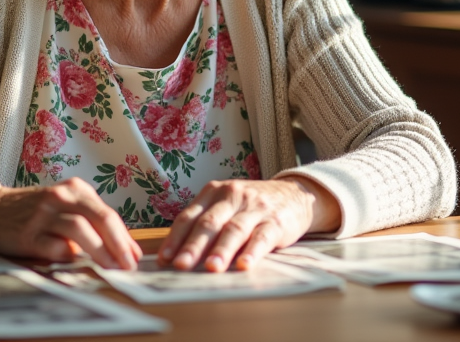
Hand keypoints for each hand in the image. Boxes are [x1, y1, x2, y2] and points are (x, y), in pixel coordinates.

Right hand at [0, 177, 140, 269]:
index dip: (124, 237)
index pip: (108, 214)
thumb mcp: (64, 205)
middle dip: (119, 242)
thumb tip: (123, 249)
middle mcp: (61, 198)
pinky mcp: (28, 235)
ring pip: (79, 229)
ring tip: (112, 267)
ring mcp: (43, 215)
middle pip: (99, 217)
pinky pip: (54, 246)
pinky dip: (68, 256)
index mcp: (75, 189)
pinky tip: (76, 262)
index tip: (135, 256)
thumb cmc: (36, 212)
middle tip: (130, 264)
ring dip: (99, 250)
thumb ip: (89, 221)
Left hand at [157, 177, 339, 272]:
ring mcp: (255, 208)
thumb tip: (177, 255)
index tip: (165, 258)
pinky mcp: (276, 221)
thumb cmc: (251, 205)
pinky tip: (244, 265)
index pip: (189, 216)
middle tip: (182, 265)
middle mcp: (232, 196)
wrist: (294, 194)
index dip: (176, 238)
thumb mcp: (226, 204)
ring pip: (234, 230)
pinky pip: (262, 237)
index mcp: (214, 192)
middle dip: (193, 246)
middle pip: (209, 223)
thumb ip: (205, 223)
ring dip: (221, 250)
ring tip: (211, 268)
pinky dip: (252, 252)